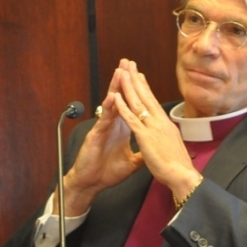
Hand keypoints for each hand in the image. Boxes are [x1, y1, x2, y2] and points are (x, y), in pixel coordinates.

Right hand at [57, 60, 143, 215]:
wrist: (91, 183)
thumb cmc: (107, 172)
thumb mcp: (132, 162)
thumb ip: (143, 152)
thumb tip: (155, 148)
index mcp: (123, 128)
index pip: (131, 105)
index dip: (137, 92)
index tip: (143, 76)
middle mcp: (113, 124)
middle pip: (121, 98)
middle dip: (125, 81)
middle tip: (129, 63)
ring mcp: (103, 128)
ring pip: (111, 104)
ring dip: (116, 87)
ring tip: (120, 71)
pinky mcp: (95, 135)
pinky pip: (103, 119)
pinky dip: (108, 108)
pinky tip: (112, 98)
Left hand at [113, 59, 202, 201]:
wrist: (183, 175)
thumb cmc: (179, 165)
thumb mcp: (173, 147)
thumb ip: (166, 138)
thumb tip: (166, 135)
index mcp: (166, 124)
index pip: (153, 101)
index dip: (145, 87)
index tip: (139, 76)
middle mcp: (160, 121)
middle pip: (146, 96)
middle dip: (136, 79)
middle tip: (129, 64)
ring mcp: (153, 127)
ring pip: (138, 102)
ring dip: (128, 86)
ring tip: (121, 72)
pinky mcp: (145, 137)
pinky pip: (131, 118)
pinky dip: (123, 106)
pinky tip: (116, 96)